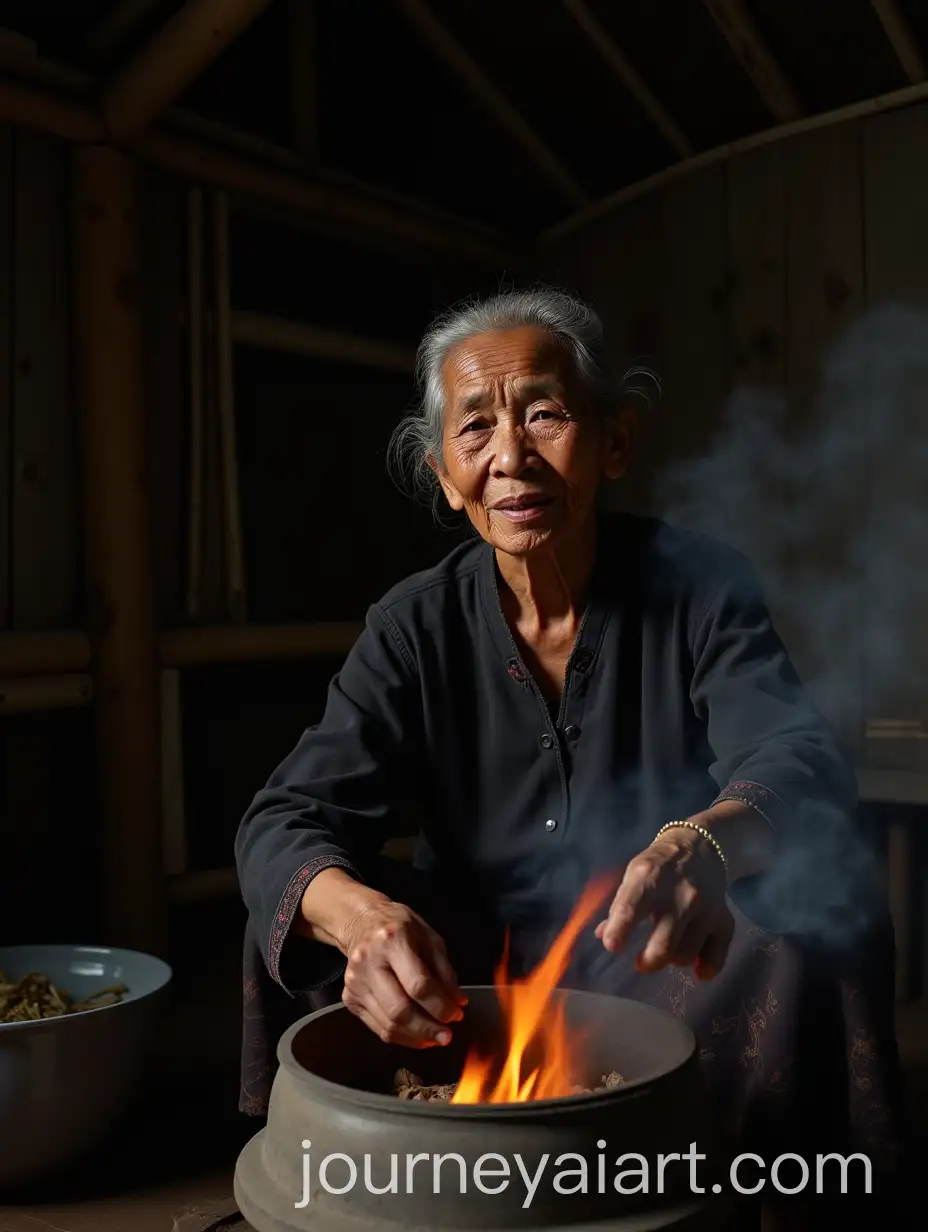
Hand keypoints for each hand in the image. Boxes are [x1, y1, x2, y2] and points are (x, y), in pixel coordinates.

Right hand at [340, 898, 466, 1047]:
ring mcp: (356, 983)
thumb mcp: (429, 938)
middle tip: (446, 1036)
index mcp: (393, 941)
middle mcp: (369, 963)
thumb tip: (457, 1003)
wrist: (361, 922)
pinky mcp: (350, 998)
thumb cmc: (400, 927)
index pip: (418, 984)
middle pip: (399, 1009)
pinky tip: (416, 1036)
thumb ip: (445, 972)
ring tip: (434, 1038)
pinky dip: (400, 1037)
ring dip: (416, 1037)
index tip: (456, 1014)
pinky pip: (377, 1027)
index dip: (440, 1006)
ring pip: (388, 1024)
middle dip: (427, 1028)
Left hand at [595, 827, 733, 978]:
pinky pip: (716, 956)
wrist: (698, 848)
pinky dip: (706, 968)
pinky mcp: (724, 919)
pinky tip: (696, 968)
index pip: (630, 908)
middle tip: (640, 962)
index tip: (611, 946)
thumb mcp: (634, 874)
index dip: (618, 931)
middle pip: (664, 946)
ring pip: (686, 955)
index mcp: (650, 877)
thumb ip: (620, 905)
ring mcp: (706, 908)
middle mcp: (681, 894)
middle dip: (647, 962)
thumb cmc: (659, 865)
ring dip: (672, 960)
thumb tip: (603, 935)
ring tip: (666, 949)